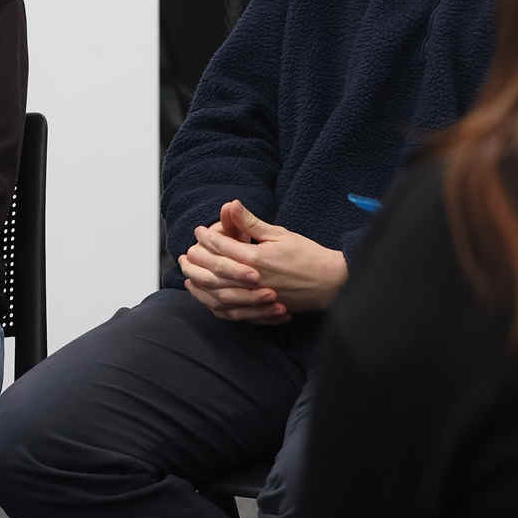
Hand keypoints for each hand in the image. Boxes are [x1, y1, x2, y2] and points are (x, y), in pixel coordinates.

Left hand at [182, 200, 347, 320]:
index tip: (198, 231)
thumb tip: (231, 204)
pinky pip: (231, 312)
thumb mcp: (279, 234)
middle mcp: (252, 280)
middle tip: (185, 254)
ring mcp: (255, 298)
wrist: (331, 282)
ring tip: (188, 275)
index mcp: (256, 259)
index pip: (221, 247)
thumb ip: (251, 223)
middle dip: (196, 262)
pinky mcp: (260, 310)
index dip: (206, 238)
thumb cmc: (308, 255)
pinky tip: (206, 298)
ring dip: (199, 285)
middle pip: (213, 272)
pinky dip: (215, 306)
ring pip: (217, 294)